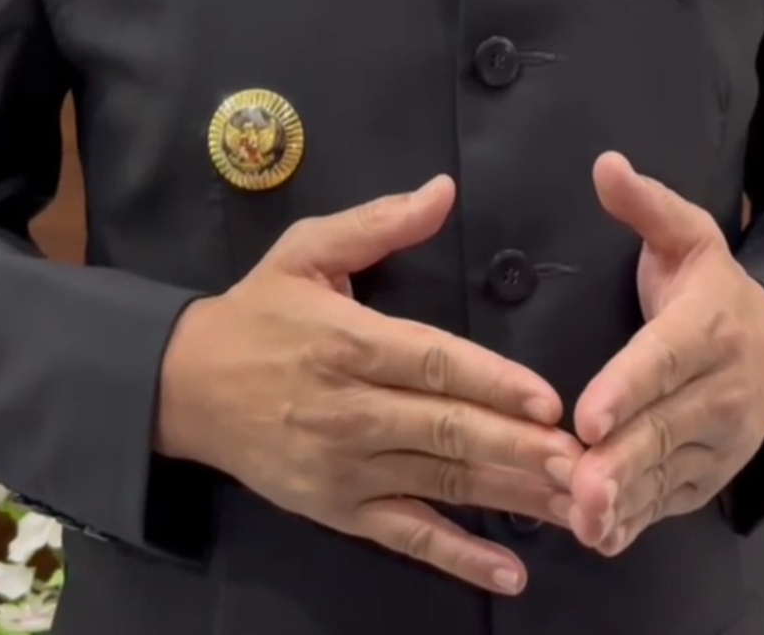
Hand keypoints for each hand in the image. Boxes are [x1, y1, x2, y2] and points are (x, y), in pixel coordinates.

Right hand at [156, 175, 581, 595]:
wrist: (183, 387)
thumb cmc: (258, 310)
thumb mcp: (306, 249)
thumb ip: (379, 222)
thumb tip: (444, 189)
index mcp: (348, 342)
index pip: (432, 364)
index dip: (492, 383)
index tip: (548, 400)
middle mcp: (350, 411)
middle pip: (444, 432)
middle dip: (516, 448)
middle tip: (580, 461)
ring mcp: (345, 469)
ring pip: (439, 485)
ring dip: (508, 499)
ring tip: (570, 505)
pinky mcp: (340, 511)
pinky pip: (408, 538)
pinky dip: (460, 559)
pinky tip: (510, 574)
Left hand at [550, 154, 763, 557]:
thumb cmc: (713, 289)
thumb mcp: (689, 235)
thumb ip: (646, 204)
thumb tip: (604, 163)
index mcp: (708, 326)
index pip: (665, 358)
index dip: (628, 386)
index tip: (589, 414)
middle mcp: (720, 389)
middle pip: (664, 428)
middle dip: (619, 460)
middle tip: (576, 484)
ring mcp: (718, 439)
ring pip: (667, 472)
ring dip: (626, 500)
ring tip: (583, 519)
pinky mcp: (709, 474)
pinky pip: (672, 500)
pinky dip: (638, 521)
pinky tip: (601, 536)